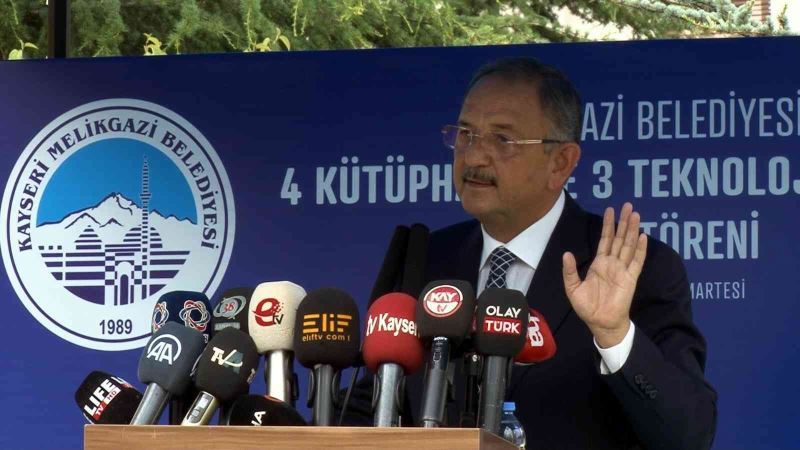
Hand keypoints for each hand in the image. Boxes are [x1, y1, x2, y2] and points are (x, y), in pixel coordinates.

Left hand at [562, 203, 646, 347]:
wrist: (600, 323)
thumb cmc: (587, 307)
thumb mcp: (573, 288)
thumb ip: (570, 271)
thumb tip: (566, 253)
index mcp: (599, 264)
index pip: (605, 240)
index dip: (608, 225)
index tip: (610, 210)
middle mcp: (612, 263)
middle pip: (619, 238)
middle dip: (623, 222)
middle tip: (628, 205)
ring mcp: (622, 270)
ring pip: (629, 245)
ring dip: (632, 230)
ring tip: (636, 215)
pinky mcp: (630, 278)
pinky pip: (637, 261)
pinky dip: (640, 249)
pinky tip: (643, 236)